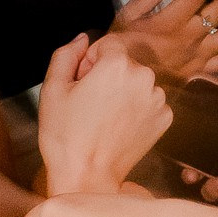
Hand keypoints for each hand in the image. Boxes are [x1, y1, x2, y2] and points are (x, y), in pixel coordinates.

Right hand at [37, 34, 173, 193]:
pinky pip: (149, 102)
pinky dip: (137, 109)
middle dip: (108, 76)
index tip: (83, 81)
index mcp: (117, 65)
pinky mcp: (165, 117)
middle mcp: (144, 77)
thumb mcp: (52, 89)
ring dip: (124, 92)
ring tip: (104, 117)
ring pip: (138, 82)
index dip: (90, 61)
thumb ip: (66, 55)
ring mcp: (158, 99)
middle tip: (90, 104)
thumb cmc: (66, 136)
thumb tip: (81, 40)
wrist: (86, 176)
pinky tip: (119, 126)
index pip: (107, 45)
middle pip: (124, 63)